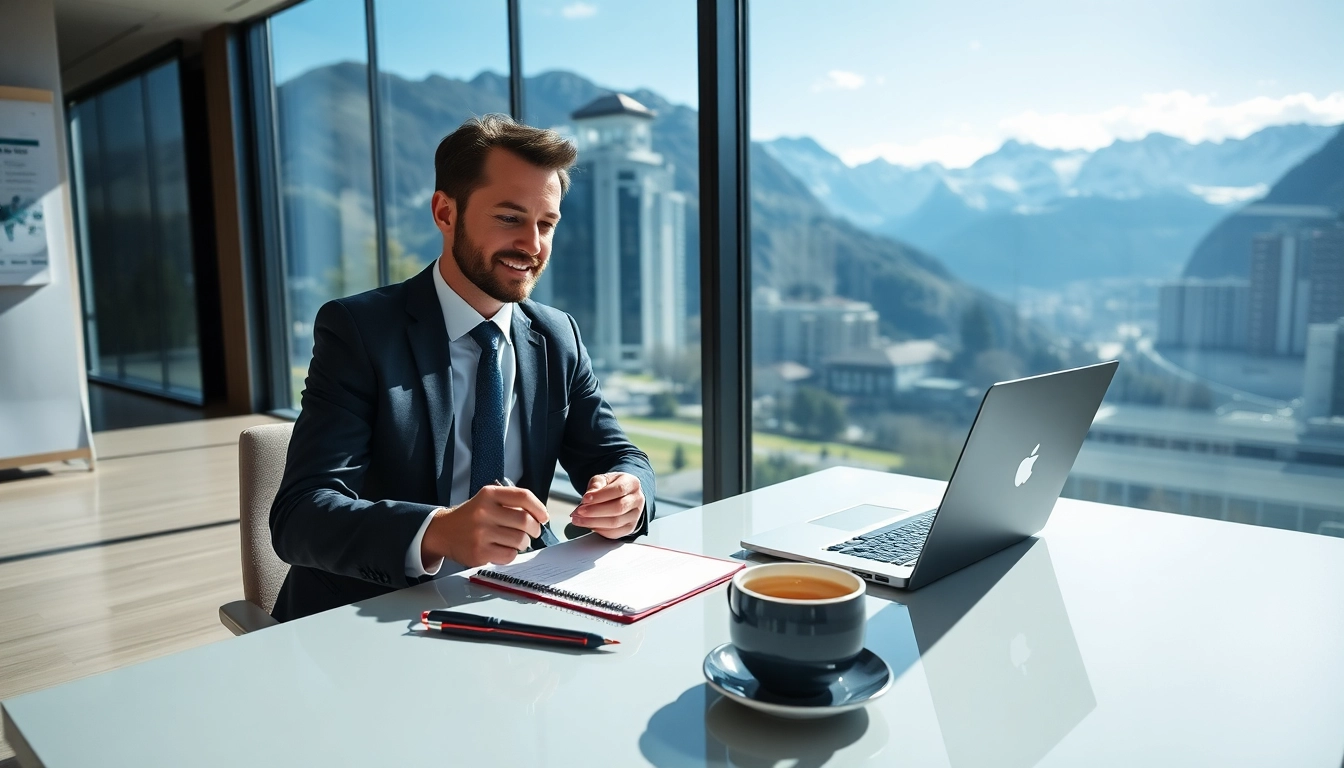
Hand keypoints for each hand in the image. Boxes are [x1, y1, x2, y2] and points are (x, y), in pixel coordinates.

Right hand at [422, 486, 548, 567]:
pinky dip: (512, 554)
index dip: (539, 508)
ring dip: (524, 543)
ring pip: (519, 540)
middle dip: (535, 529)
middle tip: (533, 532)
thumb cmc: (471, 516)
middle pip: (525, 521)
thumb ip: (510, 503)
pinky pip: (509, 555)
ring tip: (519, 542)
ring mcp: (480, 533)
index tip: (544, 517)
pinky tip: (504, 549)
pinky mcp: (479, 552)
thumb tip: (539, 516)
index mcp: (489, 495)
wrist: (442, 532)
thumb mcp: (487, 500)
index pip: (523, 496)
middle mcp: (484, 512)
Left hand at [570, 472, 644, 538]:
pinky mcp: (629, 528)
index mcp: (632, 483)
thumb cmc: (611, 487)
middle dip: (595, 511)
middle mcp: (637, 500)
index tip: (585, 499)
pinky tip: (588, 525)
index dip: (600, 496)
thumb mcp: (603, 479)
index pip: (618, 490)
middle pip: (618, 508)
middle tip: (579, 512)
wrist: (622, 495)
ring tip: (578, 519)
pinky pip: (614, 533)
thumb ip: (596, 485)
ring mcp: (635, 516)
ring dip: (593, 522)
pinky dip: (599, 530)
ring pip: (615, 523)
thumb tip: (588, 497)